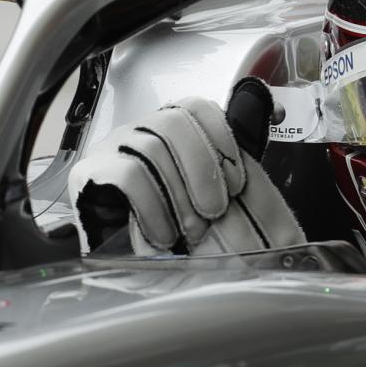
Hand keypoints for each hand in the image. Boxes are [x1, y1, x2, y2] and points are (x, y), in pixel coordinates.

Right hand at [70, 97, 303, 256]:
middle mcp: (140, 129)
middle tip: (216, 211)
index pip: (196, 107)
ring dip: (180, 196)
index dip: (222, 139)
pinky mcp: (89, 173)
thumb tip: (275, 110)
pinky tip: (163, 234)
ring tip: (191, 230)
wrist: (123, 259)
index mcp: (171, 127)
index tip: (237, 180)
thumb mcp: (210, 187)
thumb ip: (234, 150)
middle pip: (174, 121)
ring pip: (152, 148)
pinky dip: (153, 207)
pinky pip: (127, 174)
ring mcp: (112, 147)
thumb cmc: (172, 221)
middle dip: (203, 169)